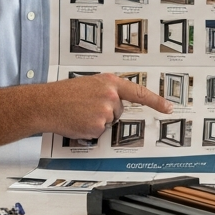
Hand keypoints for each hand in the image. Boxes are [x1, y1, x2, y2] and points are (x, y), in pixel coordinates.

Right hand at [38, 73, 173, 138]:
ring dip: (95, 121)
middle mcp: (111, 96)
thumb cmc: (63, 94)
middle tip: (85, 107)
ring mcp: (105, 112)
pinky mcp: (97, 126)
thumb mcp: (89, 83)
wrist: (45, 103)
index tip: (169, 108)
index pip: (139, 92)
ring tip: (78, 112)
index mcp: (110, 82)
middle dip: (105, 112)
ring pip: (108, 123)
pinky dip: (88, 130)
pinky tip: (77, 121)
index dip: (156, 101)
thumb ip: (106, 90)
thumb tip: (116, 102)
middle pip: (118, 112)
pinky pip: (98, 132)